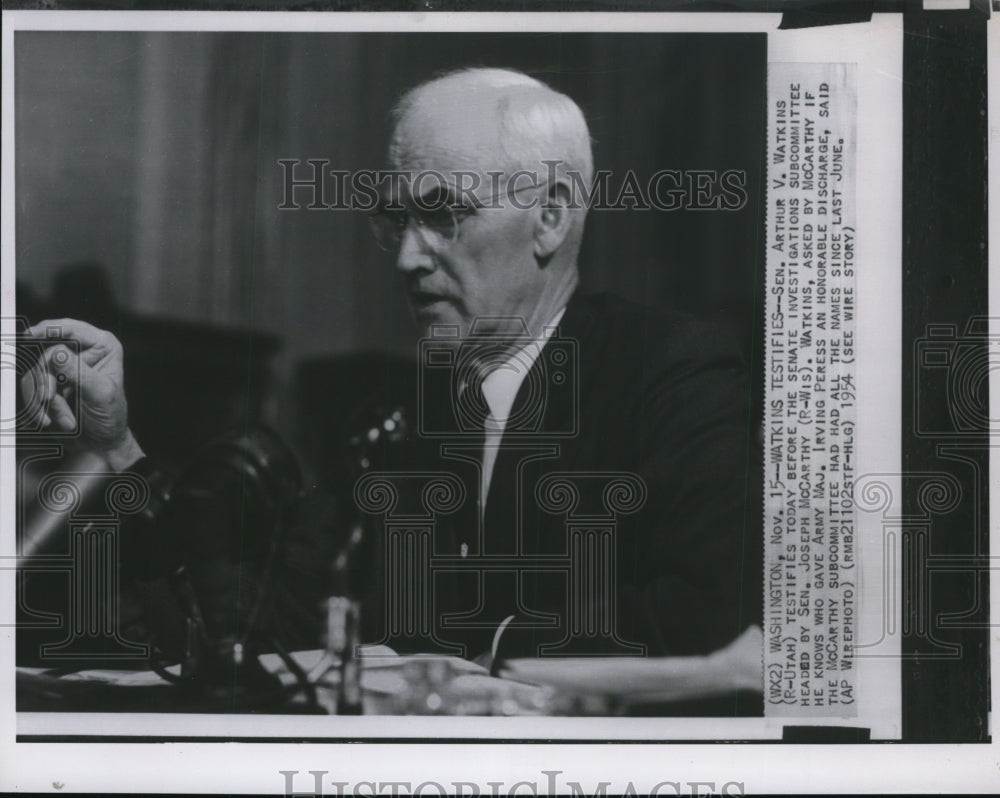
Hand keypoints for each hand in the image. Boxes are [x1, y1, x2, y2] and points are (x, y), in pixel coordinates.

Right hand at [20, 318, 143, 470]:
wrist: (101, 442)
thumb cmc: (110, 417)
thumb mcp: (99, 394)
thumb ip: (78, 372)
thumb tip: (57, 352)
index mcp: (102, 346)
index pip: (71, 328)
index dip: (48, 329)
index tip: (30, 335)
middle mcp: (83, 351)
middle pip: (47, 353)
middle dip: (46, 380)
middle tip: (48, 398)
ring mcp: (65, 366)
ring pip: (37, 373)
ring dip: (46, 400)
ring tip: (66, 419)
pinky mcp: (51, 382)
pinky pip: (32, 388)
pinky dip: (39, 407)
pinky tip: (52, 421)